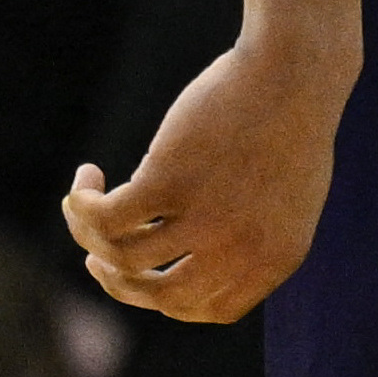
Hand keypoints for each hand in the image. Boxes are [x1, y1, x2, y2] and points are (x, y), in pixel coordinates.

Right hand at [60, 28, 354, 323]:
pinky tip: (85, 179)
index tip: (147, 275)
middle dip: (120, 283)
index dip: (172, 301)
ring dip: (91, 237)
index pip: (215, 310)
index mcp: (277, 257)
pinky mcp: (169, 182)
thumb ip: (253, 234)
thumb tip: (196, 254)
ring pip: (121, 257)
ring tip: (84, 204)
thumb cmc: (291, 120)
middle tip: (97, 259)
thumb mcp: (287, 192)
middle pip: (160, 296)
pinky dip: (82, 205)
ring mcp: (205, 219)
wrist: (295, 66)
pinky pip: (104, 218)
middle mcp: (240, 249)